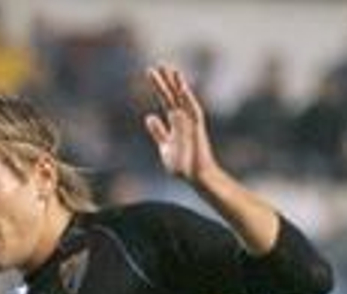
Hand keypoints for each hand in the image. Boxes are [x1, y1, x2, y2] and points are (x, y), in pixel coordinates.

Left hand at [143, 63, 218, 185]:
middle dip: (164, 81)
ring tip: (169, 69)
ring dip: (176, 84)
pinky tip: (181, 86)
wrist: (196, 176)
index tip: (151, 73)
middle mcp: (183, 118)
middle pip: (172, 95)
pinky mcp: (197, 127)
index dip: (158, 86)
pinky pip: (193, 109)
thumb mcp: (165, 146)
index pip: (165, 99)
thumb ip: (158, 131)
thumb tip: (148, 116)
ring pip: (183, 99)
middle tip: (156, 66)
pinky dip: (187, 98)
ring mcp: (191, 121)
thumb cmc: (182, 164)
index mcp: (174, 121)